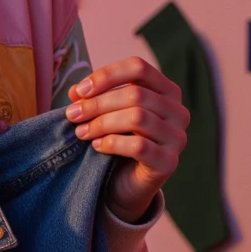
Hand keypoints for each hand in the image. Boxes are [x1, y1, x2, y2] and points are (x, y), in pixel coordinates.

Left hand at [65, 58, 188, 222]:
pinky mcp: (169, 162)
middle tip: (72, 114)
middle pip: (135, 94)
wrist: (127, 183)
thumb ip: (92, 98)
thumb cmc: (118, 140)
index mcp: (166, 90)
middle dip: (97, 103)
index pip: (139, 68)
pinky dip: (113, 143)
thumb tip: (76, 92)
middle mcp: (178, 111)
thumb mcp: (106, 114)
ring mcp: (177, 137)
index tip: (80, 91)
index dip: (106, 75)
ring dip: (102, 123)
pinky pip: (139, 146)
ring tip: (81, 131)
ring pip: (138, 118)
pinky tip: (97, 146)